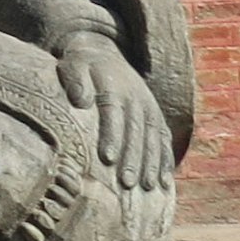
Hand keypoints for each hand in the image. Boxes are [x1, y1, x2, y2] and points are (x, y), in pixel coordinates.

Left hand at [56, 32, 174, 192]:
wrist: (102, 53)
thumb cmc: (81, 66)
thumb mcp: (74, 65)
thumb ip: (75, 80)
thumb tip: (80, 100)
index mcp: (115, 88)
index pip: (114, 114)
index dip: (112, 136)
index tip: (107, 159)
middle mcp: (137, 99)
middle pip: (136, 132)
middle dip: (133, 158)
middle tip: (126, 183)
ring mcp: (150, 109)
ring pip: (154, 139)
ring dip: (152, 164)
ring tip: (148, 187)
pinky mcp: (156, 117)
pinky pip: (164, 141)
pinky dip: (166, 161)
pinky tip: (165, 182)